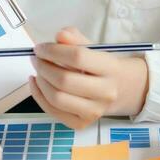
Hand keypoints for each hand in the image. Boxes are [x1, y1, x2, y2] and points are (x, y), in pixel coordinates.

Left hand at [29, 26, 147, 128]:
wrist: (123, 89)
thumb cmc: (104, 66)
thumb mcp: (95, 48)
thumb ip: (76, 39)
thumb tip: (60, 36)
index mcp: (112, 69)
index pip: (78, 57)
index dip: (54, 50)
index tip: (40, 47)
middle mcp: (106, 93)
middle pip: (65, 80)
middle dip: (43, 66)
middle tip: (36, 58)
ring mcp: (95, 112)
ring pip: (57, 98)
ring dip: (40, 81)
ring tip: (37, 70)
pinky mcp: (82, 123)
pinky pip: (53, 112)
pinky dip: (39, 96)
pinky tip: (37, 83)